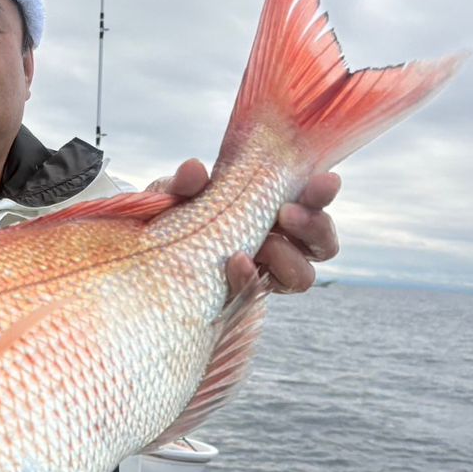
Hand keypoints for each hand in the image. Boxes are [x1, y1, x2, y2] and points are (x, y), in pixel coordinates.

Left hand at [147, 160, 340, 295]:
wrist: (147, 260)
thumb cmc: (170, 219)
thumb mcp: (172, 196)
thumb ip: (183, 185)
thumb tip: (195, 170)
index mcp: (272, 211)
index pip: (312, 203)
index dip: (322, 194)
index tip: (325, 180)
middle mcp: (279, 246)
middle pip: (322, 245)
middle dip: (314, 227)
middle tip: (285, 213)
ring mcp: (264, 276)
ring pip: (302, 276)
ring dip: (288, 259)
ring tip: (263, 244)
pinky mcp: (243, 301)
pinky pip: (260, 294)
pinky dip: (250, 279)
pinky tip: (235, 264)